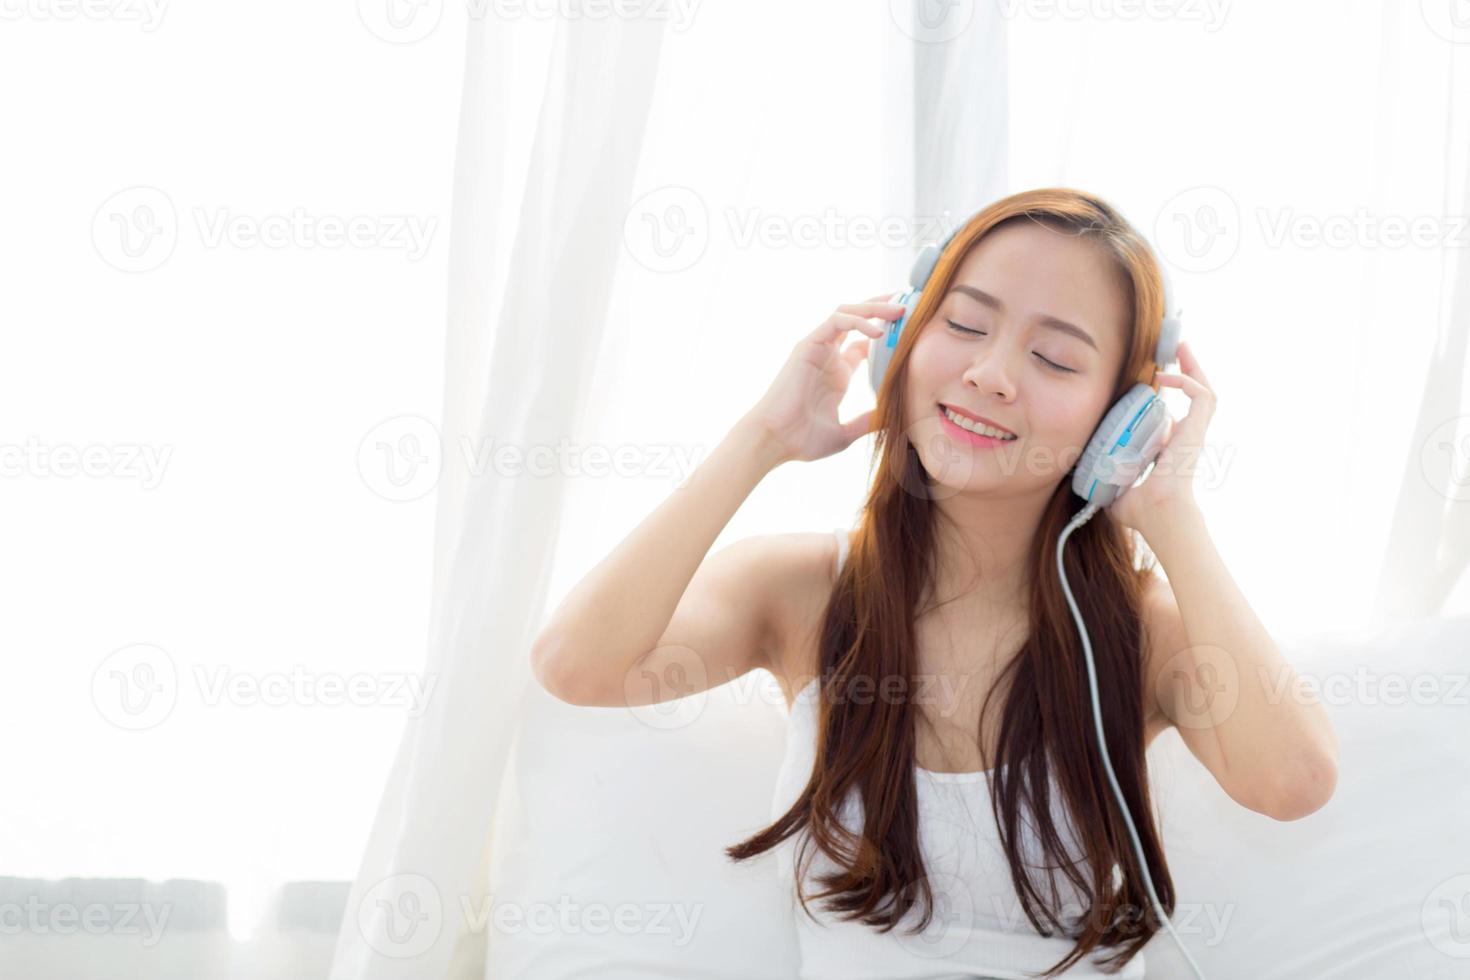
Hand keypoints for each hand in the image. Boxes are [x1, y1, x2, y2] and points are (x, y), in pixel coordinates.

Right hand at [746, 293, 904, 463]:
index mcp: (838, 373)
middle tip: (911, 306)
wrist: (774, 440)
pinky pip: (836, 322)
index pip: (866, 342)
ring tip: (900, 310)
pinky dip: (858, 322)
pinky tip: (877, 333)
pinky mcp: (809, 345)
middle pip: (857, 319)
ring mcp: (818, 348)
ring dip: (874, 308)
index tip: (915, 332)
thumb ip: (867, 423)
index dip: (889, 334)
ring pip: (847, 313)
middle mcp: (828, 356)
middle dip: (883, 310)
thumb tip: (893, 421)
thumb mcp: (845, 433)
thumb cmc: (802, 440)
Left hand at [1108, 340, 1215, 534]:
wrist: (1157, 514)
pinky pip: (1202, 396)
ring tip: (1183, 347)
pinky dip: (1188, 381)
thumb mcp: (1118, 492)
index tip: (1156, 383)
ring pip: (1205, 392)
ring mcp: (1194, 433)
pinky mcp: (1196, 430)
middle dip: (1189, 371)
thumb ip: (1107, 487)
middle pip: (1196, 396)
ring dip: (1194, 368)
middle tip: (1179, 350)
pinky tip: (1168, 375)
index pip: (1176, 417)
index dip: (1170, 400)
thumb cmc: (1142, 511)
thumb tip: (1090, 491)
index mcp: (1172, 450)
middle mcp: (1186, 438)